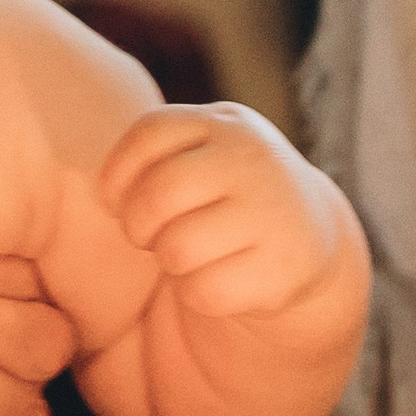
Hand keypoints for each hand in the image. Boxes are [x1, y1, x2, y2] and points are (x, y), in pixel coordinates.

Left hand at [99, 104, 362, 323]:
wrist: (308, 236)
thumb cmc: (224, 194)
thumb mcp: (200, 155)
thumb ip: (154, 159)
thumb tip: (106, 198)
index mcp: (225, 123)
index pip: (150, 133)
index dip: (119, 174)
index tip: (120, 199)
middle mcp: (253, 159)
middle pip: (157, 195)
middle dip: (137, 225)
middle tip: (150, 236)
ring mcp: (274, 211)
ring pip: (177, 248)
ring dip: (170, 261)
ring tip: (191, 253)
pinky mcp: (283, 267)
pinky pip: (204, 290)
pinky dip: (198, 292)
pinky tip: (220, 276)